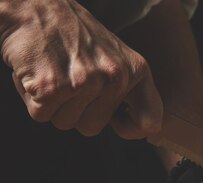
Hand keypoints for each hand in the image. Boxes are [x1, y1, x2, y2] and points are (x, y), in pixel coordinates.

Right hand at [0, 0, 162, 137]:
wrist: (32, 4)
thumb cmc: (72, 32)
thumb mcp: (114, 56)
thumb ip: (126, 88)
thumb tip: (136, 126)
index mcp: (136, 70)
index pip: (150, 122)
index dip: (131, 129)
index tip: (117, 122)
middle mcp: (115, 77)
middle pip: (92, 128)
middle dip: (75, 111)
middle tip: (68, 80)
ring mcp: (85, 83)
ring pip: (66, 123)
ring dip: (53, 105)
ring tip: (53, 72)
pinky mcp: (52, 88)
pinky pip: (41, 115)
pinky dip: (32, 99)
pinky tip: (36, 73)